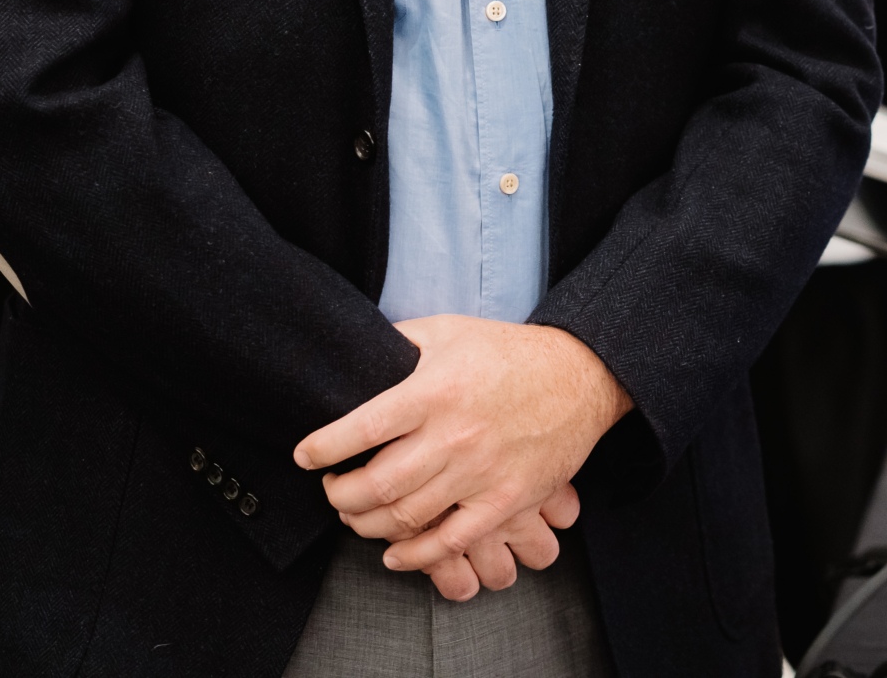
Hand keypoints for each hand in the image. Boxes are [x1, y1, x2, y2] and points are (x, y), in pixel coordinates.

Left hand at [296, 316, 632, 595]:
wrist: (580, 376)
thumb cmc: (508, 352)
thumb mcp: (449, 330)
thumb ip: (398, 340)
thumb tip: (352, 352)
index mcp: (433, 390)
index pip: (359, 429)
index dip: (322, 449)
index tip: (306, 456)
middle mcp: (453, 434)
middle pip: (374, 485)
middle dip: (338, 496)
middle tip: (331, 490)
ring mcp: (481, 471)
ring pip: (405, 517)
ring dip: (366, 525)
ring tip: (355, 516)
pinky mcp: (506, 499)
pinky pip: (451, 540)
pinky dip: (415, 555)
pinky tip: (395, 553)